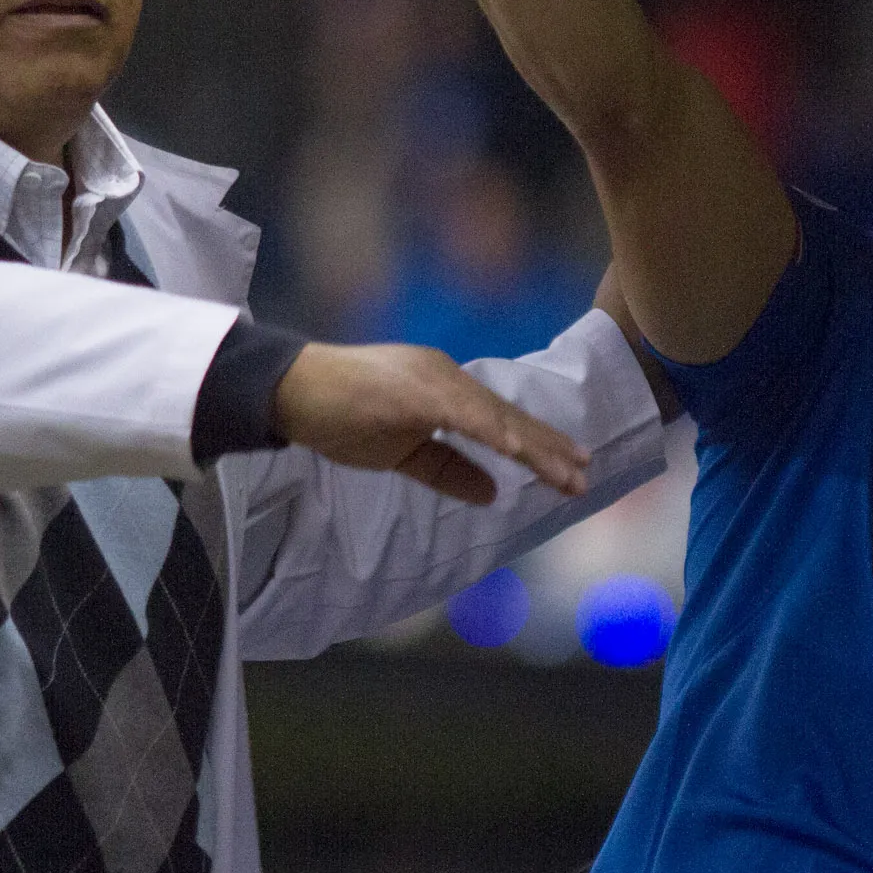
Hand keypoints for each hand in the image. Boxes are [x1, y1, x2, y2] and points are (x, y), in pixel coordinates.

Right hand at [272, 341, 588, 504]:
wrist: (288, 390)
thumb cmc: (340, 416)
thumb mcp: (402, 454)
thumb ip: (448, 470)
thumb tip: (492, 495)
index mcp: (447, 389)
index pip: (501, 420)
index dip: (538, 444)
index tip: (573, 467)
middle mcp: (448, 377)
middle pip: (508, 417)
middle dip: (549, 449)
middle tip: (585, 476)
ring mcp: (433, 380)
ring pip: (495, 417)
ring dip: (533, 447)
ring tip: (566, 473)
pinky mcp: (413, 390)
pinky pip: (461, 415)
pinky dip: (492, 433)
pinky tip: (517, 452)